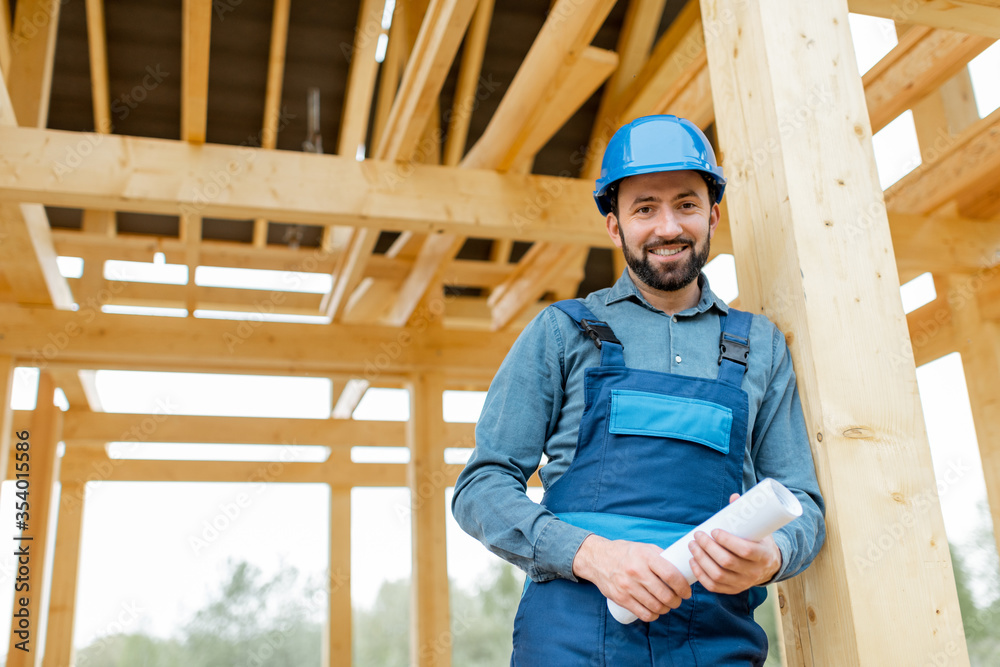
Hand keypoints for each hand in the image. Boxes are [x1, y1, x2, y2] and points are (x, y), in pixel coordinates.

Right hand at [572, 534, 691, 622]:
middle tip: (677, 600)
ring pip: (656, 606)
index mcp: (645, 556)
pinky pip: (643, 614)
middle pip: (665, 595)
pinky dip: (654, 616)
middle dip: (676, 601)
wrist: (597, 558)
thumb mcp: (644, 548)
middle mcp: (636, 571)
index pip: (671, 575)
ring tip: (667, 605)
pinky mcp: (621, 598)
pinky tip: (655, 611)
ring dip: (666, 609)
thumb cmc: (625, 553)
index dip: (683, 587)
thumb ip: (661, 557)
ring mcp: (627, 586)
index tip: (686, 592)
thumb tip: (681, 569)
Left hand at [688, 493, 782, 594]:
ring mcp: (743, 583)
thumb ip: (745, 514)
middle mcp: (754, 572)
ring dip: (701, 559)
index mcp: (764, 556)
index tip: (714, 530)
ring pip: (718, 575)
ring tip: (692, 546)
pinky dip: (700, 574)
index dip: (727, 541)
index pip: (745, 551)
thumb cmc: (760, 542)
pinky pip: (713, 586)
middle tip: (697, 535)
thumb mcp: (759, 529)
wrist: (769, 566)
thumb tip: (734, 496)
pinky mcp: (733, 590)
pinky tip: (693, 561)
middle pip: (727, 562)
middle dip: (708, 547)